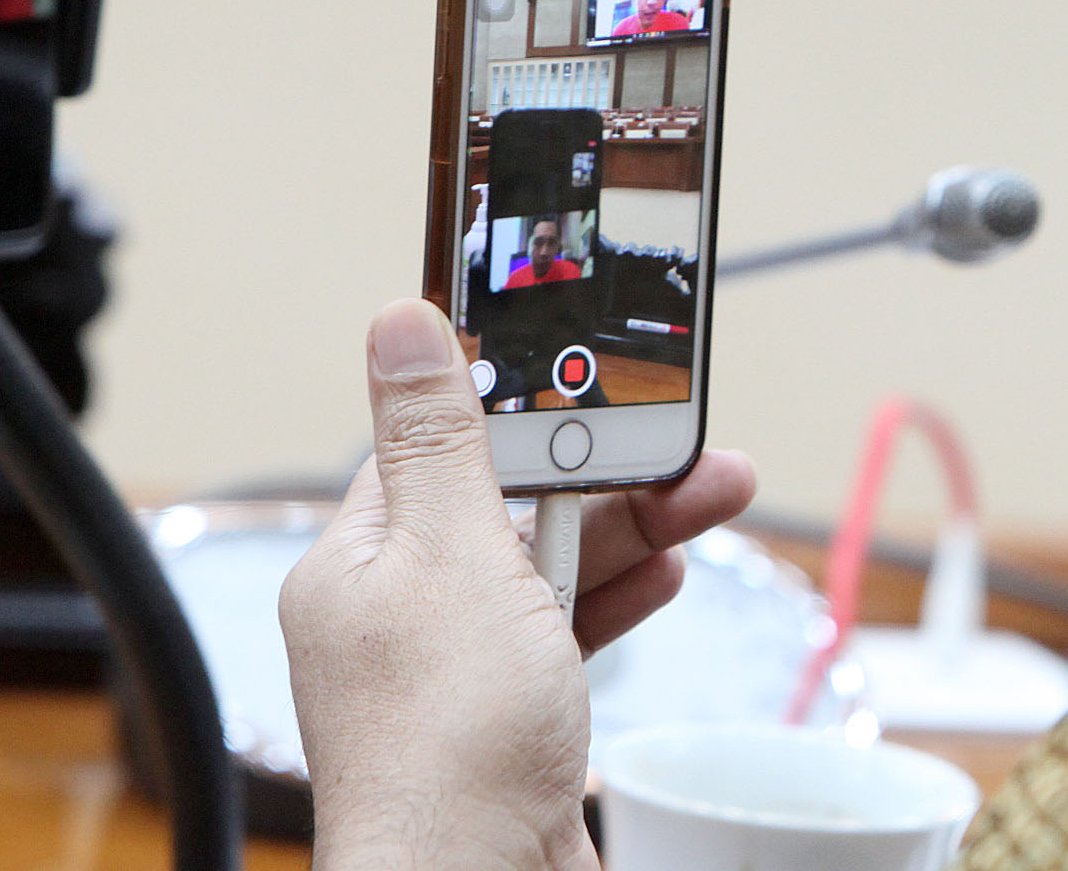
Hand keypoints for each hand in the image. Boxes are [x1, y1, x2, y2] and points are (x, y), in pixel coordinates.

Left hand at [281, 299, 756, 870]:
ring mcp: (453, 674)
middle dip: (603, 470)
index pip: (437, 446)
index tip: (587, 367)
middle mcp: (395, 616)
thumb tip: (398, 322)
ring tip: (709, 496)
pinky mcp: (506, 722)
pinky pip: (565, 633)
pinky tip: (662, 574)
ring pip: (547, 568)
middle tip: (683, 441)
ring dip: (630, 528)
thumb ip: (441, 436)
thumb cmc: (447, 744)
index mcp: (358, 564)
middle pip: (507, 504)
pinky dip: (616, 598)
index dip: (518, 405)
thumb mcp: (452, 552)